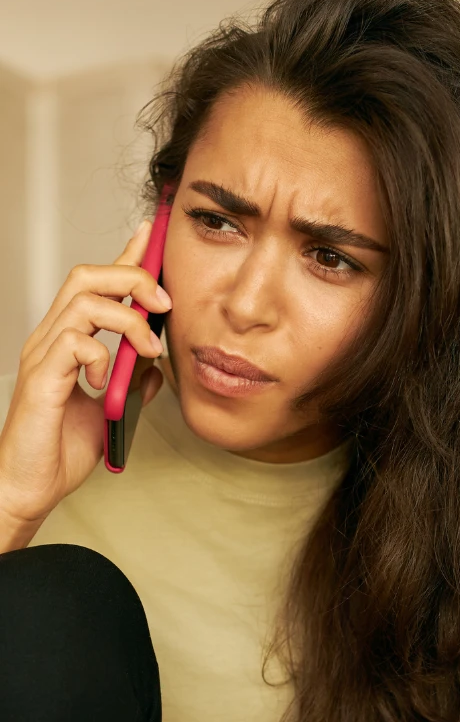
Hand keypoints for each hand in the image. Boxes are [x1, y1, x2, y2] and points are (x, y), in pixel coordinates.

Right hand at [0, 220, 169, 527]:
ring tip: (148, 347)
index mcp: (69, 341)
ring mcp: (43, 355)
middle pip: (88, 277)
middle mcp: (52, 339)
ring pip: (82, 301)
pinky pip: (73, 344)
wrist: (32, 485)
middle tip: (165, 303)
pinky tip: (106, 382)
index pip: (98, 285)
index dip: (126, 257)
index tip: (153, 236)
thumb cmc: (61, 449)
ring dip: (126, 318)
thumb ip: (132, 380)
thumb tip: (159, 363)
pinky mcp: (41, 379)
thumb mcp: (113, 409)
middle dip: (132, 278)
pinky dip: (100, 355)